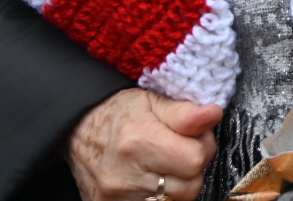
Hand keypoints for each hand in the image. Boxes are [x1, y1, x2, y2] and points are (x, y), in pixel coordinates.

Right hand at [65, 89, 220, 200]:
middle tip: (181, 152)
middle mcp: (126, 175)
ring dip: (178, 185)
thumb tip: (213, 114)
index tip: (195, 138)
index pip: (194, 160)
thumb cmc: (119, 113)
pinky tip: (154, 180)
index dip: (203, 147)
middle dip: (193, 168)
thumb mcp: (153, 101)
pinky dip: (161, 196)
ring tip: (166, 165)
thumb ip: (185, 112)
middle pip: (189, 187)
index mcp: (139, 141)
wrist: (78, 130)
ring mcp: (117, 197)